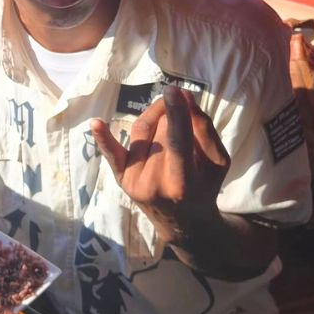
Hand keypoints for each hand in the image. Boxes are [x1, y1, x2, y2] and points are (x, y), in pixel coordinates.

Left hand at [91, 86, 229, 242]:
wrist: (184, 223)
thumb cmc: (205, 188)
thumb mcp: (217, 162)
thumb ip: (204, 130)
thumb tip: (185, 97)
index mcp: (181, 183)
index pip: (177, 141)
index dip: (175, 114)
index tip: (174, 89)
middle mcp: (152, 183)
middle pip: (160, 131)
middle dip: (173, 115)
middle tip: (184, 110)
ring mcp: (133, 181)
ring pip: (142, 131)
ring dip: (156, 117)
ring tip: (170, 117)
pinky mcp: (121, 178)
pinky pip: (112, 153)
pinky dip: (104, 138)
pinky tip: (95, 123)